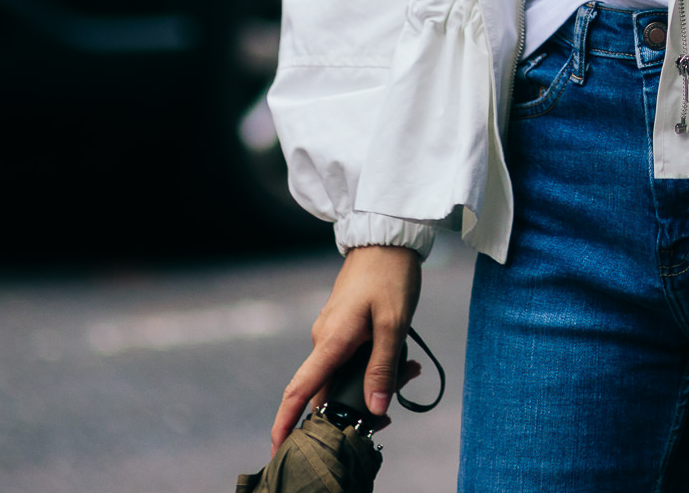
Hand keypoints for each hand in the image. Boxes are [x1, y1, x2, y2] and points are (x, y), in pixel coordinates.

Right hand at [272, 246, 421, 453]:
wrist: (387, 239)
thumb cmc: (390, 276)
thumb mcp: (393, 324)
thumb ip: (383, 367)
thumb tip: (375, 408)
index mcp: (330, 342)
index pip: (299, 390)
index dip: (285, 423)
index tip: (279, 449)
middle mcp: (324, 341)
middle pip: (330, 389)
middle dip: (358, 405)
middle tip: (393, 408)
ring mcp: (332, 334)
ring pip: (345, 374)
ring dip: (374, 381)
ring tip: (409, 371)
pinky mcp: (343, 328)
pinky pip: (351, 358)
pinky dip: (375, 365)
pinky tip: (404, 360)